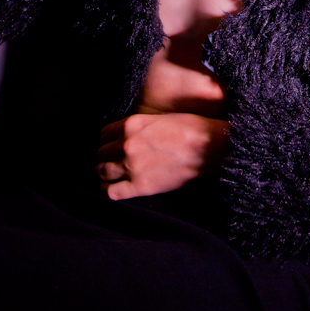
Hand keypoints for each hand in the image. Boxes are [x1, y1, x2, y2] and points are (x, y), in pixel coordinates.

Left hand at [96, 112, 230, 199]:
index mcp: (130, 125)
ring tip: (109, 173)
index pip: (103, 134)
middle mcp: (126, 145)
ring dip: (103, 172)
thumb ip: (138, 127)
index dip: (107, 140)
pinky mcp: (140, 186)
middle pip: (101, 152)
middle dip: (104, 156)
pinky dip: (108, 189)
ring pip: (101, 171)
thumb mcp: (158, 118)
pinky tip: (112, 187)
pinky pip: (112, 192)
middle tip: (110, 159)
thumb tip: (126, 136)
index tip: (111, 144)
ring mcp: (131, 166)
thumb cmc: (190, 129)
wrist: (209, 147)